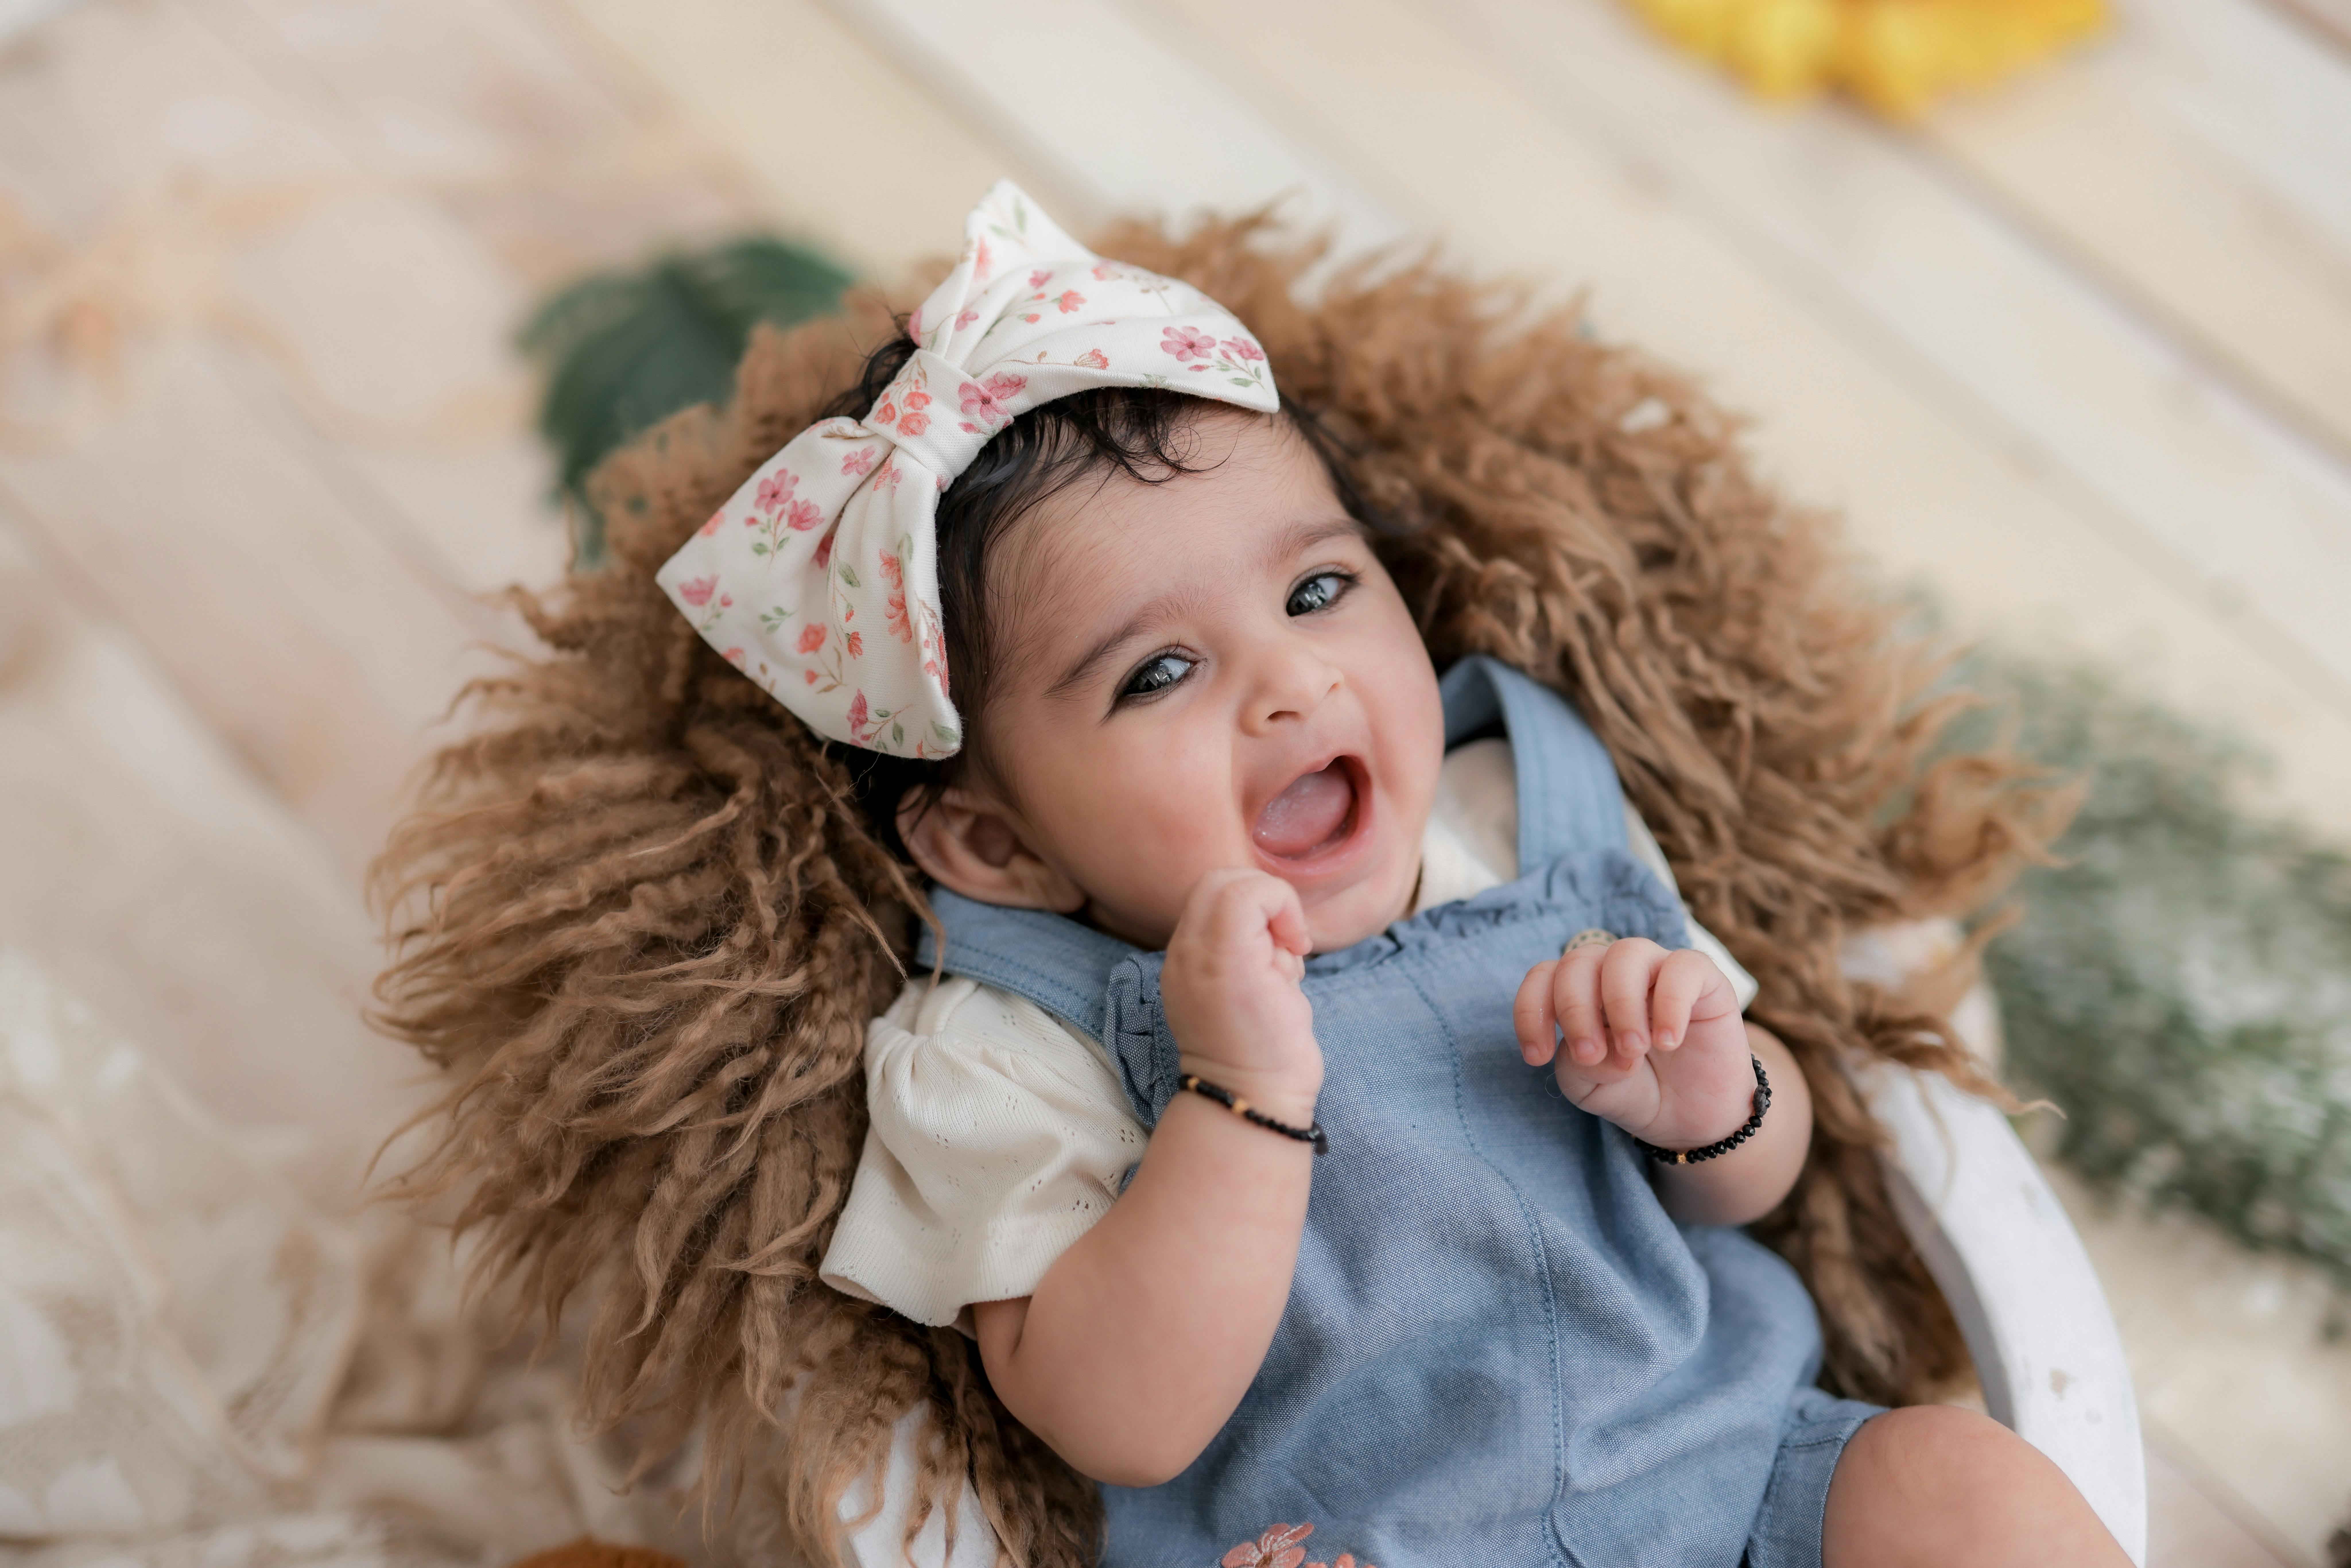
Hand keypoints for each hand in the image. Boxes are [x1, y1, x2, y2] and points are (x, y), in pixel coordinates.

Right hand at [1160, 869, 1321, 1122]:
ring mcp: (1199, 954)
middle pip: (1219, 879)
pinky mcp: (1227, 960)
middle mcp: (1184, 951)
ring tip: (1283, 969)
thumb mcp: (1246, 987)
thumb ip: (1246, 950)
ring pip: (1236, 883)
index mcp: (1187, 956)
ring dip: (1277, 916)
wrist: (1254, 1098)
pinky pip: (1254, 896)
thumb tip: (1276, 918)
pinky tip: (1290, 967)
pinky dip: (1285, 913)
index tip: (1281, 946)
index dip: (1255, 905)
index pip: (1213, 893)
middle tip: (1286, 944)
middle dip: (1266, 900)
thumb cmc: (1262, 1050)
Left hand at [1512, 938, 1752, 1149]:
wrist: (1690, 1115)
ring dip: (1621, 1003)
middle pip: (1578, 962)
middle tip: (1591, 1055)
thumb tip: (1604, 1051)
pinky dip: (1671, 1003)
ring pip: (1626, 953)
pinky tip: (1667, 1042)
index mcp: (1578, 991)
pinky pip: (1683, 968)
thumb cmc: (1633, 1090)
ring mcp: (1658, 969)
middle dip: (1575, 1009)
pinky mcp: (1702, 979)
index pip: (1543, 976)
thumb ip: (1578, 1068)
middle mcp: (1614, 971)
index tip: (1538, 1057)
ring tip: (1633, 1049)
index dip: (1532, 1010)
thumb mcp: (1589, 1088)